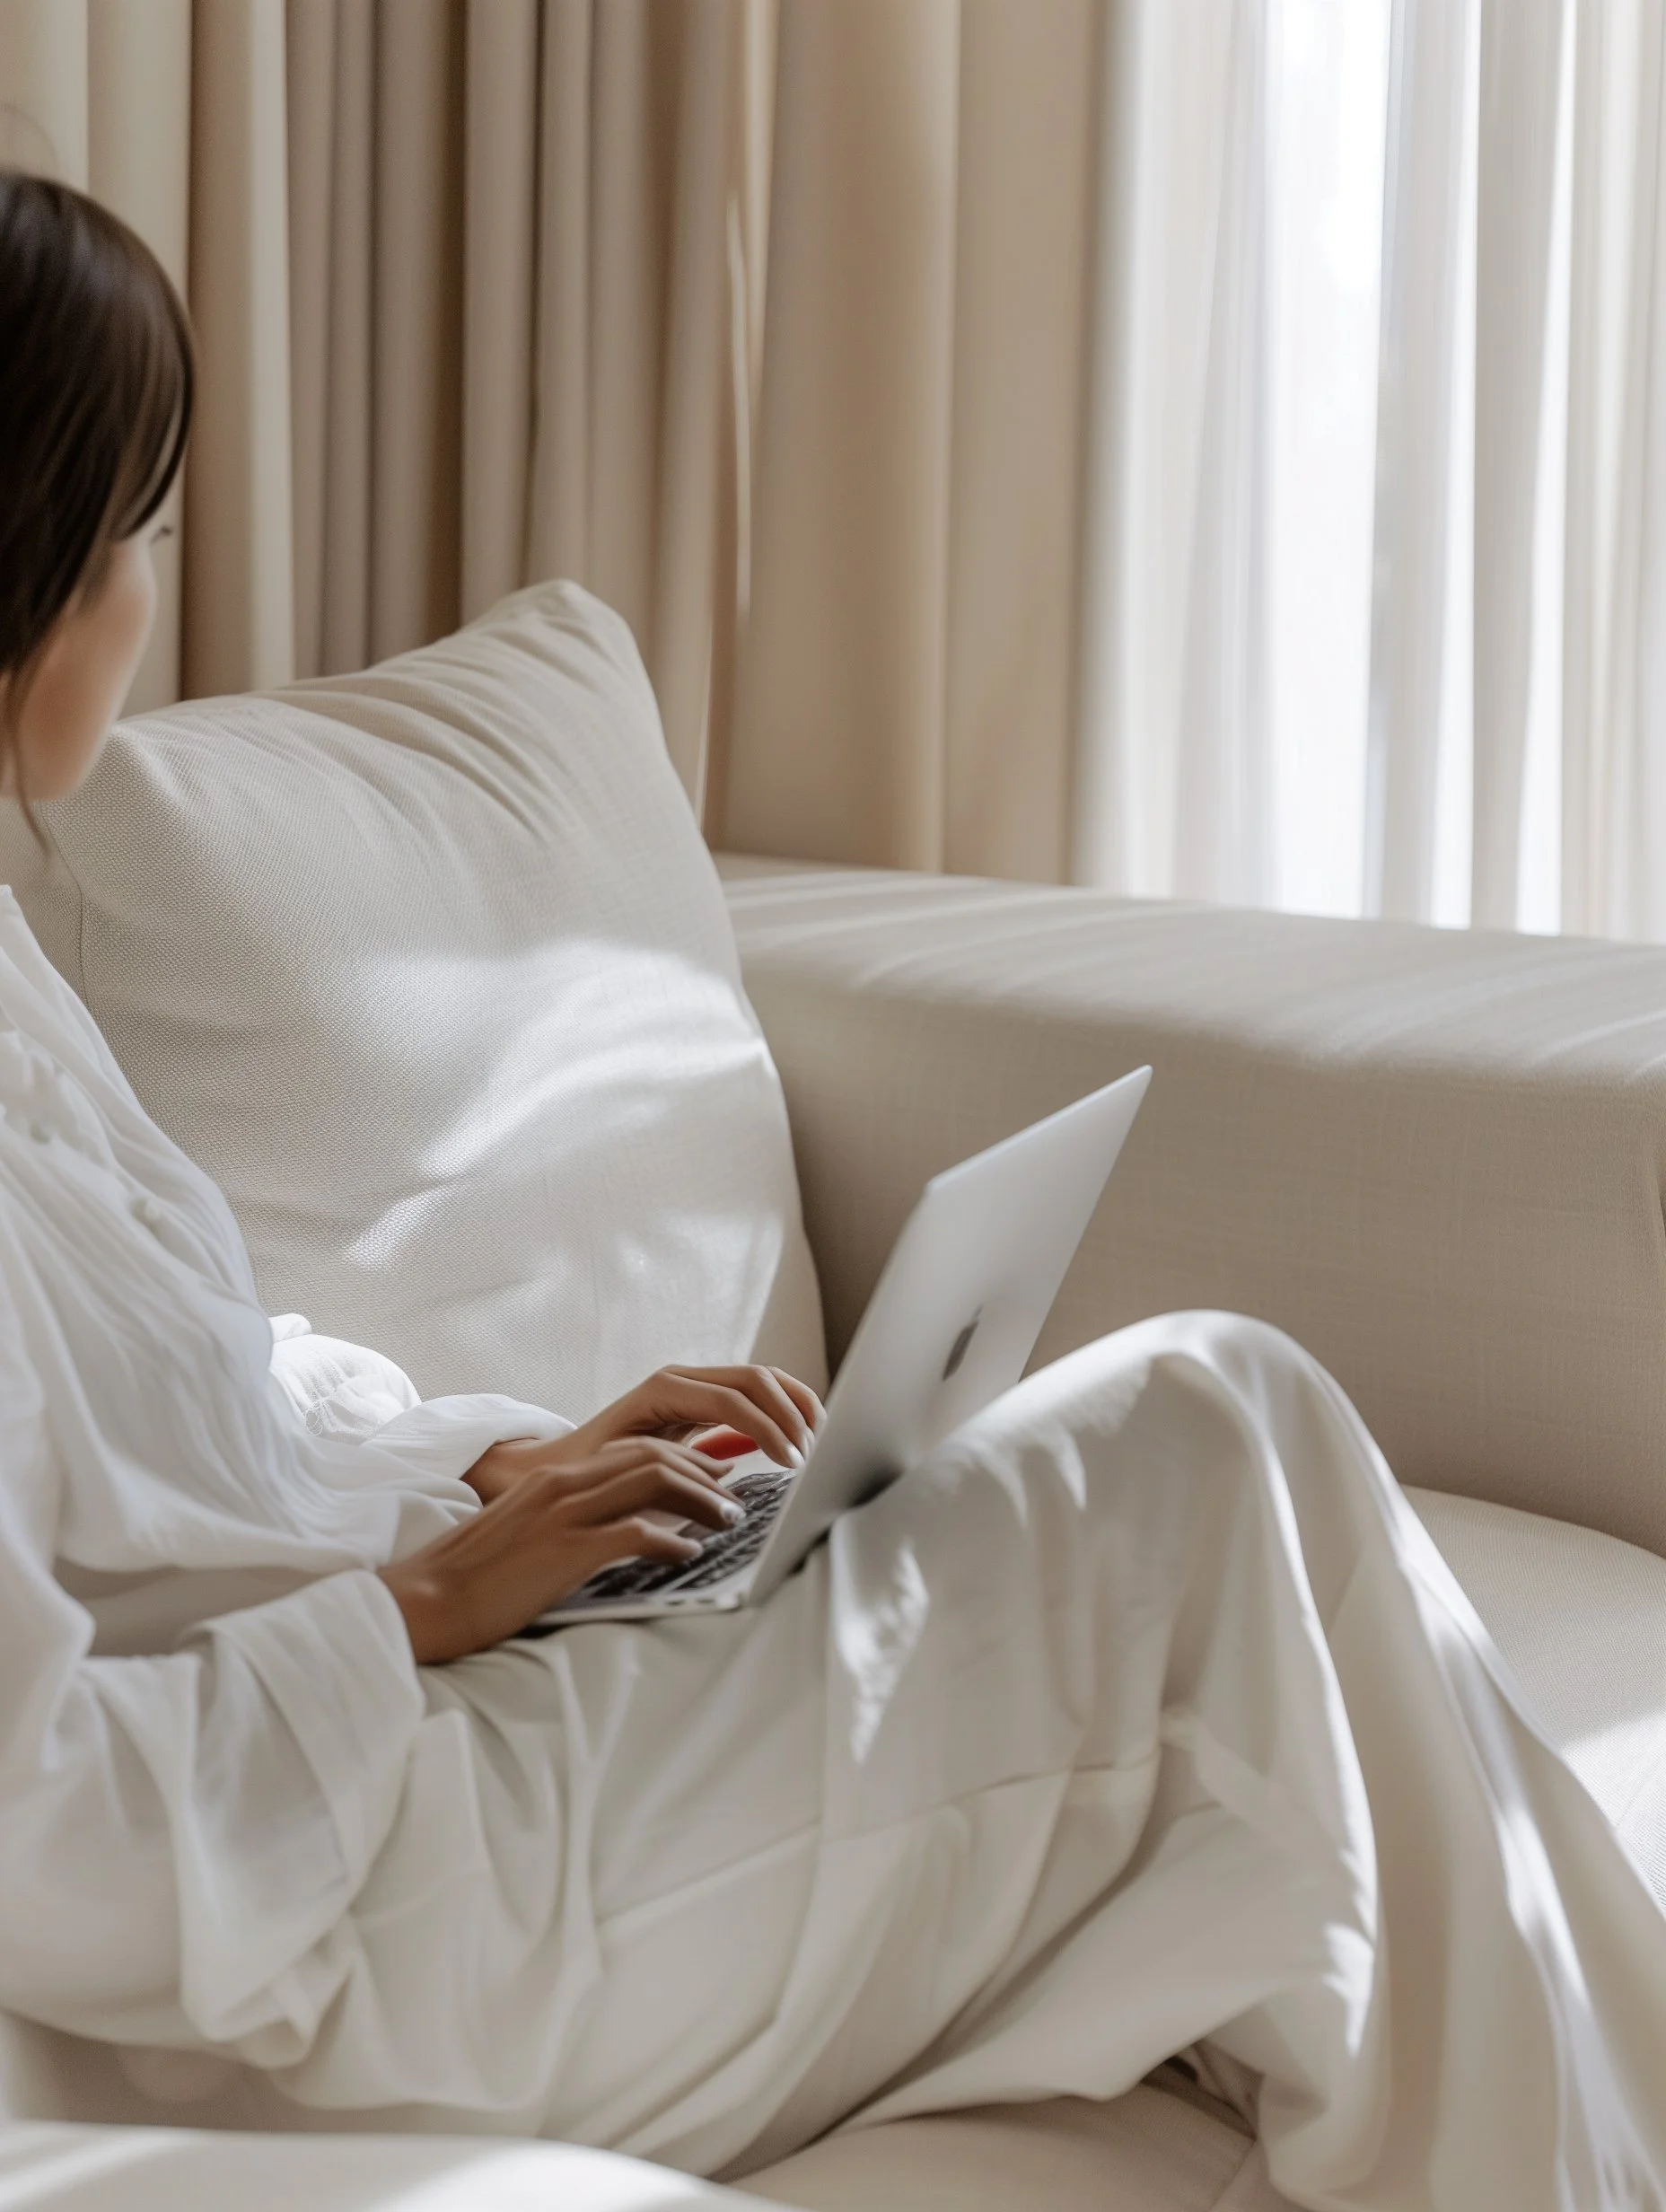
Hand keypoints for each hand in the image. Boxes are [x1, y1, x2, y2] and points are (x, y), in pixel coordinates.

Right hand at [378, 1436, 742, 1663]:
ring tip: (726, 1522)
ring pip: (655, 1482)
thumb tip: (624, 1528)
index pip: (636, 1450)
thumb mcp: (528, 1532)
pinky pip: (637, 1533)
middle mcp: (563, 1484)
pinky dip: (672, 1541)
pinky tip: (688, 1555)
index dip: (685, 1460)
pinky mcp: (566, 1550)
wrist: (425, 1601)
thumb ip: (571, 1520)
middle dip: (705, 1475)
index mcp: (554, 1477)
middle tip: (733, 1499)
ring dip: (701, 1501)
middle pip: (654, 1457)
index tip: (714, 1479)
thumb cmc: (475, 1578)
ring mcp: (564, 1514)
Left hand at [556, 1364, 825, 1471]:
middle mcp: (682, 1377)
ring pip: (762, 1379)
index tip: (792, 1465)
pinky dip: (785, 1408)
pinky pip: (756, 1392)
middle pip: (755, 1379)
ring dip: (794, 1407)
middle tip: (809, 1458)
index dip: (769, 1430)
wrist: (562, 1464)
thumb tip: (721, 1484)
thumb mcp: (625, 1475)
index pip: (732, 1401)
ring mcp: (696, 1383)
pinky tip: (799, 1435)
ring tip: (814, 1445)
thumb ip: (671, 1472)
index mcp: (663, 1390)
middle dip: (790, 1416)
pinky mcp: (706, 1398)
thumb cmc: (588, 1476)